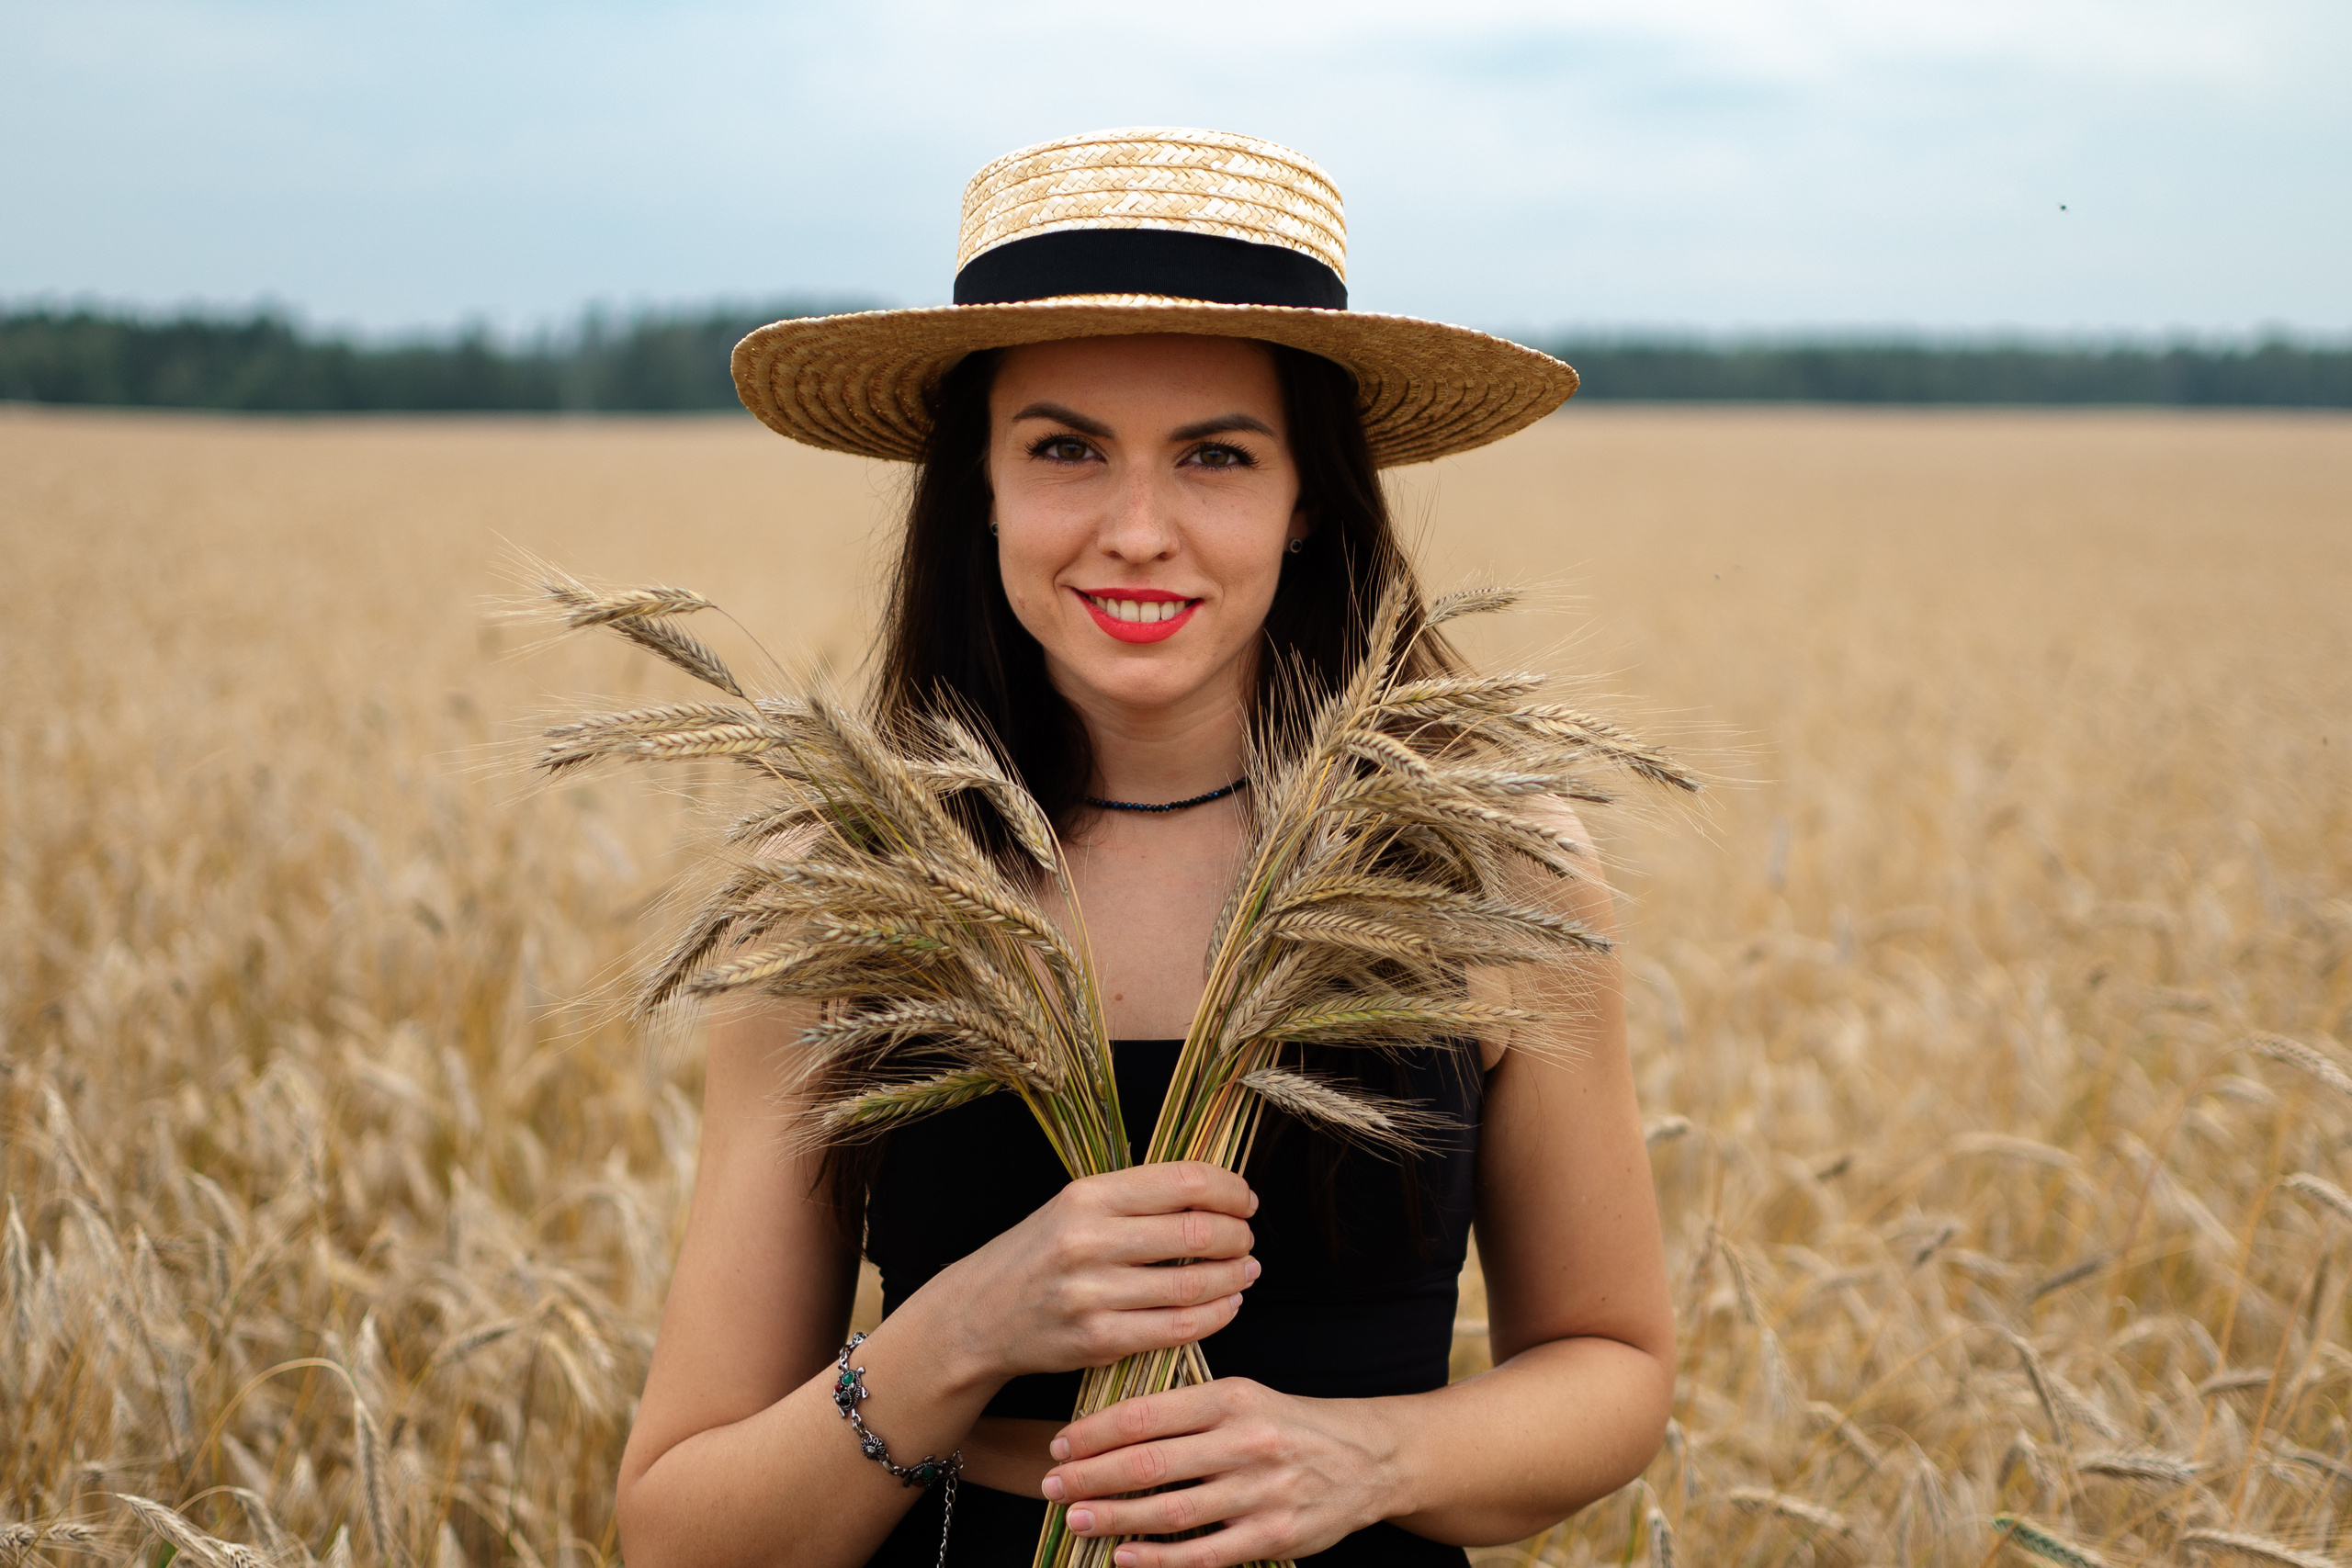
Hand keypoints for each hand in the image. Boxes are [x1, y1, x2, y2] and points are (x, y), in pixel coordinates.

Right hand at [928, 1162, 1259, 1385]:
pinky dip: (1216, 1316)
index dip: (1230, 1189)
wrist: (978, 1315)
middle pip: (1198, 1233)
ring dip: (1235, 1278)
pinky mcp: (1097, 1340)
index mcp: (1089, 1195)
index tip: (1245, 1200)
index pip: (1184, 1181)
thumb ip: (1136, 1197)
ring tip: (1245, 1272)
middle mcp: (1089, 1240)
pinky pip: (1177, 1329)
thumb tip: (1215, 1193)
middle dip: (1238, 1236)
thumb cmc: (1038, 1254)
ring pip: (1194, 1285)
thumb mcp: (1075, 1206)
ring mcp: (1092, 1294)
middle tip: (1247, 1240)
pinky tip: (1227, 1305)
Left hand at [1040, 1378, 1398, 1567]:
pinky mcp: (1273, 1535)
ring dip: (1113, 1518)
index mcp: (1231, 1398)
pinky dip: (1157, 1558)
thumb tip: (1108, 1423)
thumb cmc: (1288, 1425)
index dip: (1094, 1432)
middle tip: (1052, 1486)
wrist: (1368, 1458)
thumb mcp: (1243, 1396)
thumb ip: (1186, 1407)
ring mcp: (1260, 1492)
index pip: (1145, 1413)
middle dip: (1090, 1477)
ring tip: (1075, 1519)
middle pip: (1148, 1463)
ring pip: (1169, 1510)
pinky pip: (1202, 1553)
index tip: (1060, 1445)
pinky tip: (1124, 1557)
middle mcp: (1245, 1441)